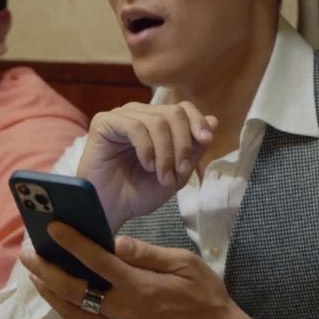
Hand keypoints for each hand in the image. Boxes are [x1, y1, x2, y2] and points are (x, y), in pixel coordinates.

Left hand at [21, 221, 254, 318]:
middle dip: (46, 269)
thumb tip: (116, 240)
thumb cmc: (206, 297)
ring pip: (73, 311)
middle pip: (73, 289)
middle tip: (28, 253)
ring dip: (50, 291)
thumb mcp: (186, 265)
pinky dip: (69, 307)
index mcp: (140, 287)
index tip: (53, 227)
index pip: (96, 260)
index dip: (71, 242)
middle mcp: (123, 311)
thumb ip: (147, 254)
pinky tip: (62, 295)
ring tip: (36, 275)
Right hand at [77, 101, 217, 232]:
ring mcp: (122, 116)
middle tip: (180, 171)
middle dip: (183, 143)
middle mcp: (140, 114)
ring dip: (165, 152)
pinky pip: (135, 126)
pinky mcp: (104, 122)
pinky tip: (147, 166)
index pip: (183, 108)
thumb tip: (213, 121)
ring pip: (157, 121)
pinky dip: (147, 148)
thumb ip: (193, 149)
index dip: (197, 121)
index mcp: (157, 123)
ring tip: (162, 176)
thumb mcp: (176, 173)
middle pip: (173, 112)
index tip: (206, 141)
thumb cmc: (139, 193)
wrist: (110, 210)